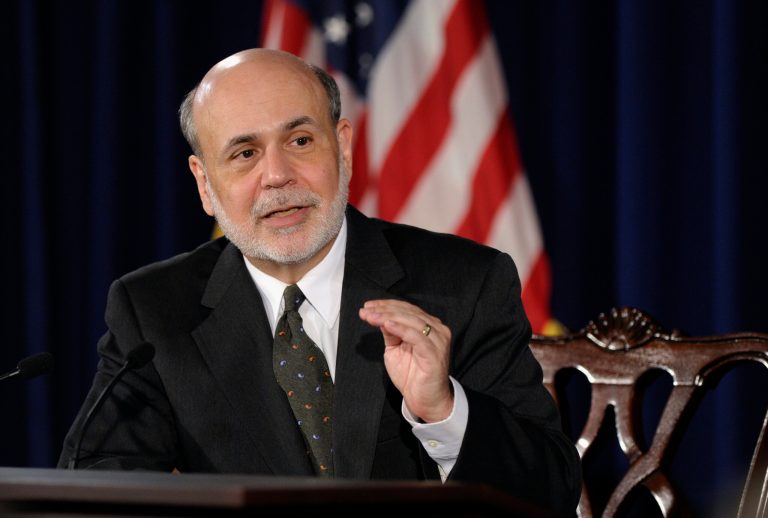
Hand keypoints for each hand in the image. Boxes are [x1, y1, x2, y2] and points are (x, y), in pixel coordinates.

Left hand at [358, 299, 452, 421]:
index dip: (386, 305)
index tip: (367, 306)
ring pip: (411, 321)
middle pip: (408, 312)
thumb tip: (379, 317)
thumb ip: (390, 333)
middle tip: (366, 311)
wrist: (424, 400)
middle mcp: (436, 330)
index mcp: (429, 326)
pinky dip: (401, 329)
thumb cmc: (412, 376)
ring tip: (371, 317)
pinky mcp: (434, 353)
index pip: (407, 309)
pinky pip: (416, 337)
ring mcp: (437, 341)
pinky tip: (387, 324)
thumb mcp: (395, 349)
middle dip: (384, 310)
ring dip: (388, 317)